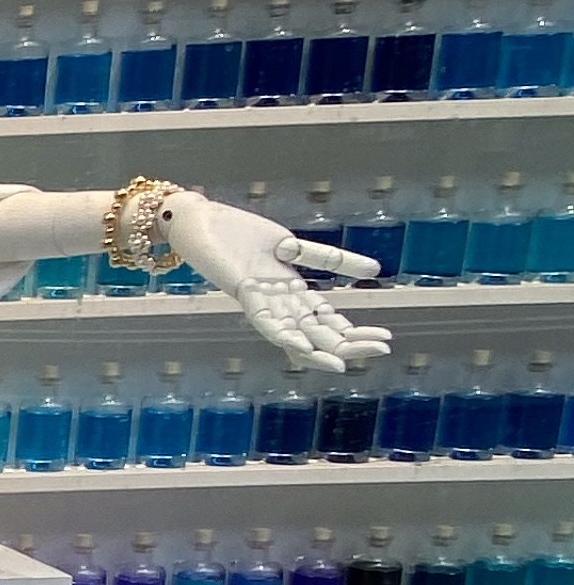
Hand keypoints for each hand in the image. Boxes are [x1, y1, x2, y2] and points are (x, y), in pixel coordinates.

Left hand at [162, 192, 392, 371]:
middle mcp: (278, 303)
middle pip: (318, 331)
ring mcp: (260, 300)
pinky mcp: (242, 291)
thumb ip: (329, 259)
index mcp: (291, 294)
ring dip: (318, 349)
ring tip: (343, 364)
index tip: (387, 340)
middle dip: (350, 343)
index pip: (330, 321)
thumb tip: (376, 270)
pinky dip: (283, 334)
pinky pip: (264, 319)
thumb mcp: (293, 245)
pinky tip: (300, 347)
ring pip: (294, 333)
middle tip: (383, 351)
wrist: (198, 220)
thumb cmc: (238, 234)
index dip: (356, 332)